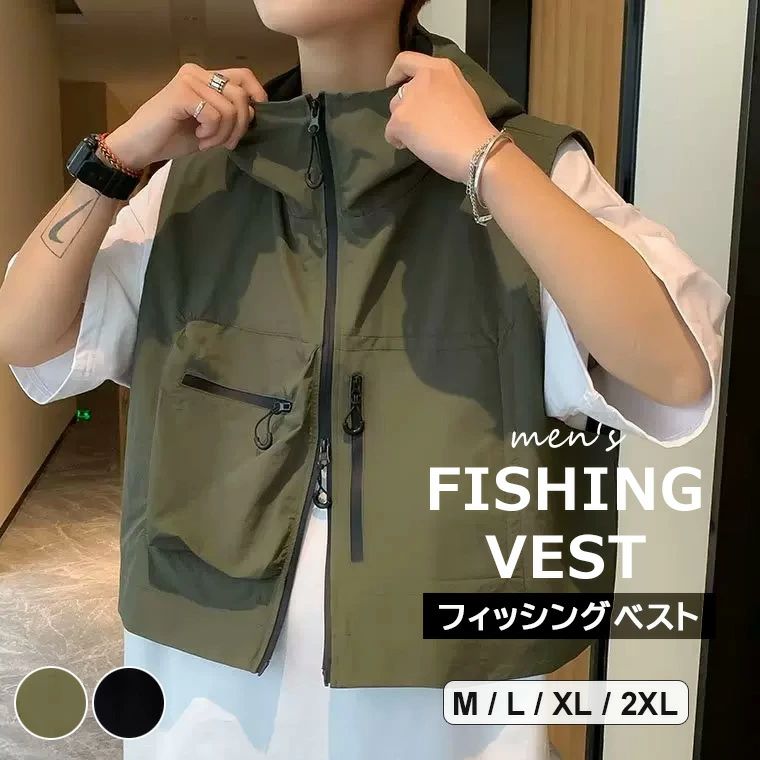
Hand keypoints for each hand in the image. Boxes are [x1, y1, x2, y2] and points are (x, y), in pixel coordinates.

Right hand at [105, 64, 267, 170]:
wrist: (140, 146)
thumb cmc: (173, 136)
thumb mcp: (211, 126)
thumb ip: (229, 114)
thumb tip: (253, 111)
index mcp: (205, 77)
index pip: (243, 76)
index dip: (257, 94)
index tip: (256, 117)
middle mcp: (197, 72)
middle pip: (240, 95)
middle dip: (239, 126)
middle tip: (224, 144)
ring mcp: (189, 81)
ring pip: (230, 109)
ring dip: (223, 134)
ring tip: (206, 141)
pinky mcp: (182, 94)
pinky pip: (215, 115)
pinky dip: (212, 133)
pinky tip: (199, 138)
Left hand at [385, 52, 498, 183]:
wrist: (476, 150)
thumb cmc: (475, 128)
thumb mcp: (463, 94)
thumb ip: (443, 90)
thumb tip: (431, 101)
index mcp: (440, 68)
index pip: (406, 60)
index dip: (396, 73)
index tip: (392, 83)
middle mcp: (422, 78)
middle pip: (400, 93)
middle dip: (406, 110)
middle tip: (421, 126)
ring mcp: (409, 99)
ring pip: (395, 113)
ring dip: (404, 126)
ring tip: (423, 139)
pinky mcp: (400, 120)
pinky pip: (390, 133)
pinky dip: (399, 142)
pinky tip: (418, 148)